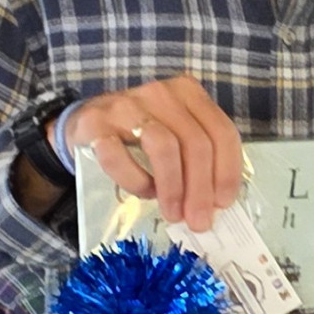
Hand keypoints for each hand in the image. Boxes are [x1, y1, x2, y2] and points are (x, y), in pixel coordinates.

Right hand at [53, 75, 241, 231]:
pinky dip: (136, 181)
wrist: (86, 122)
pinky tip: (144, 193)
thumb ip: (198, 158)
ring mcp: (126, 105)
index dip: (227, 172)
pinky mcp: (95, 123)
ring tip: (173, 213)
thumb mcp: (175, 134)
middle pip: (195, 143)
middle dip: (200, 189)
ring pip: (163, 146)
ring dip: (172, 187)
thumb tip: (216, 203)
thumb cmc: (139, 134)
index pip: (221, 132)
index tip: (223, 203)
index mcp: (188, 92)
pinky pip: (119, 156)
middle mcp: (160, 93)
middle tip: (198, 221)